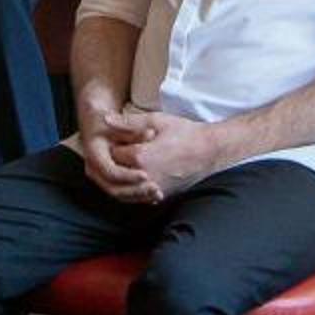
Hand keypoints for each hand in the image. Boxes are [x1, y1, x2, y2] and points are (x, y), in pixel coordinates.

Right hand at [74, 97, 154, 203]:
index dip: (128, 176)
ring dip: (138, 196)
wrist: (95, 125)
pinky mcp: (109, 182)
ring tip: (157, 194)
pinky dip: (138, 196)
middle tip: (155, 188)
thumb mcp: (118, 122)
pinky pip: (122, 194)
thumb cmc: (106, 122)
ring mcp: (100, 178)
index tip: (145, 174)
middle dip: (136, 191)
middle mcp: (94, 169)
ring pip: (119, 194)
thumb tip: (150, 133)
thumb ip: (133, 129)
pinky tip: (154, 196)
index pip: (110, 171)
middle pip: (114, 188)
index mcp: (94, 154)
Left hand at [104, 106, 227, 197]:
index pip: (113, 153)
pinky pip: (140, 194)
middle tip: (128, 148)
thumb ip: (128, 122)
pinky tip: (144, 173)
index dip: (117, 143)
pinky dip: (137, 186)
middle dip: (119, 160)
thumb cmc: (184, 132)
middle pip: (117, 170)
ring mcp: (153, 188)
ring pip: (127, 185)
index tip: (125, 137)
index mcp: (140, 157)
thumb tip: (104, 119)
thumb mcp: (156, 120)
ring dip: (126, 174)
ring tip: (136, 160)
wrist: (210, 150)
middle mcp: (144, 176)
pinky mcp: (162, 195)